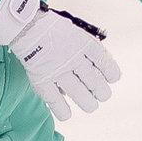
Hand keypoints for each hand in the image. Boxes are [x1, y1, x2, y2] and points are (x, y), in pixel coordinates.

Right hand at [0, 0, 120, 122]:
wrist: (28, 26)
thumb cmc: (53, 30)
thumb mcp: (77, 33)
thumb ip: (88, 49)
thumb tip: (100, 67)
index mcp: (83, 44)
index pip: (104, 62)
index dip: (111, 73)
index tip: (113, 79)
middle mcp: (73, 58)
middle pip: (94, 82)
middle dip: (101, 92)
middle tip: (102, 95)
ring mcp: (58, 70)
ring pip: (79, 94)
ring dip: (88, 103)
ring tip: (91, 105)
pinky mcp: (42, 80)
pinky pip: (55, 101)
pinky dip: (62, 110)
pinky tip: (67, 114)